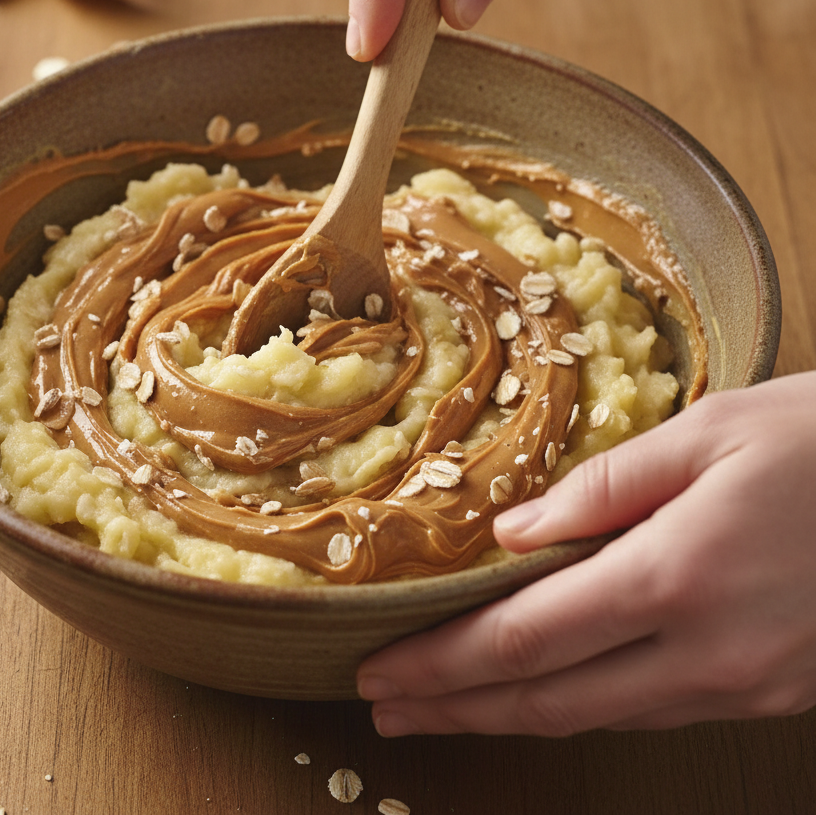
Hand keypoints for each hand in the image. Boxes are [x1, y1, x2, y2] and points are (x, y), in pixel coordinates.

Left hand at [356, 371, 815, 734]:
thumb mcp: (709, 434)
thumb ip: (602, 487)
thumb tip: (513, 533)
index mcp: (674, 577)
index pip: (524, 639)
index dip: (443, 663)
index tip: (382, 670)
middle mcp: (703, 653)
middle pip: (547, 699)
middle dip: (455, 708)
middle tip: (385, 710)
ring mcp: (742, 687)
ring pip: (595, 717)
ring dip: (507, 716)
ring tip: (441, 712)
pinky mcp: (770, 694)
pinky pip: (649, 709)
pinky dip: (578, 707)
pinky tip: (542, 695)